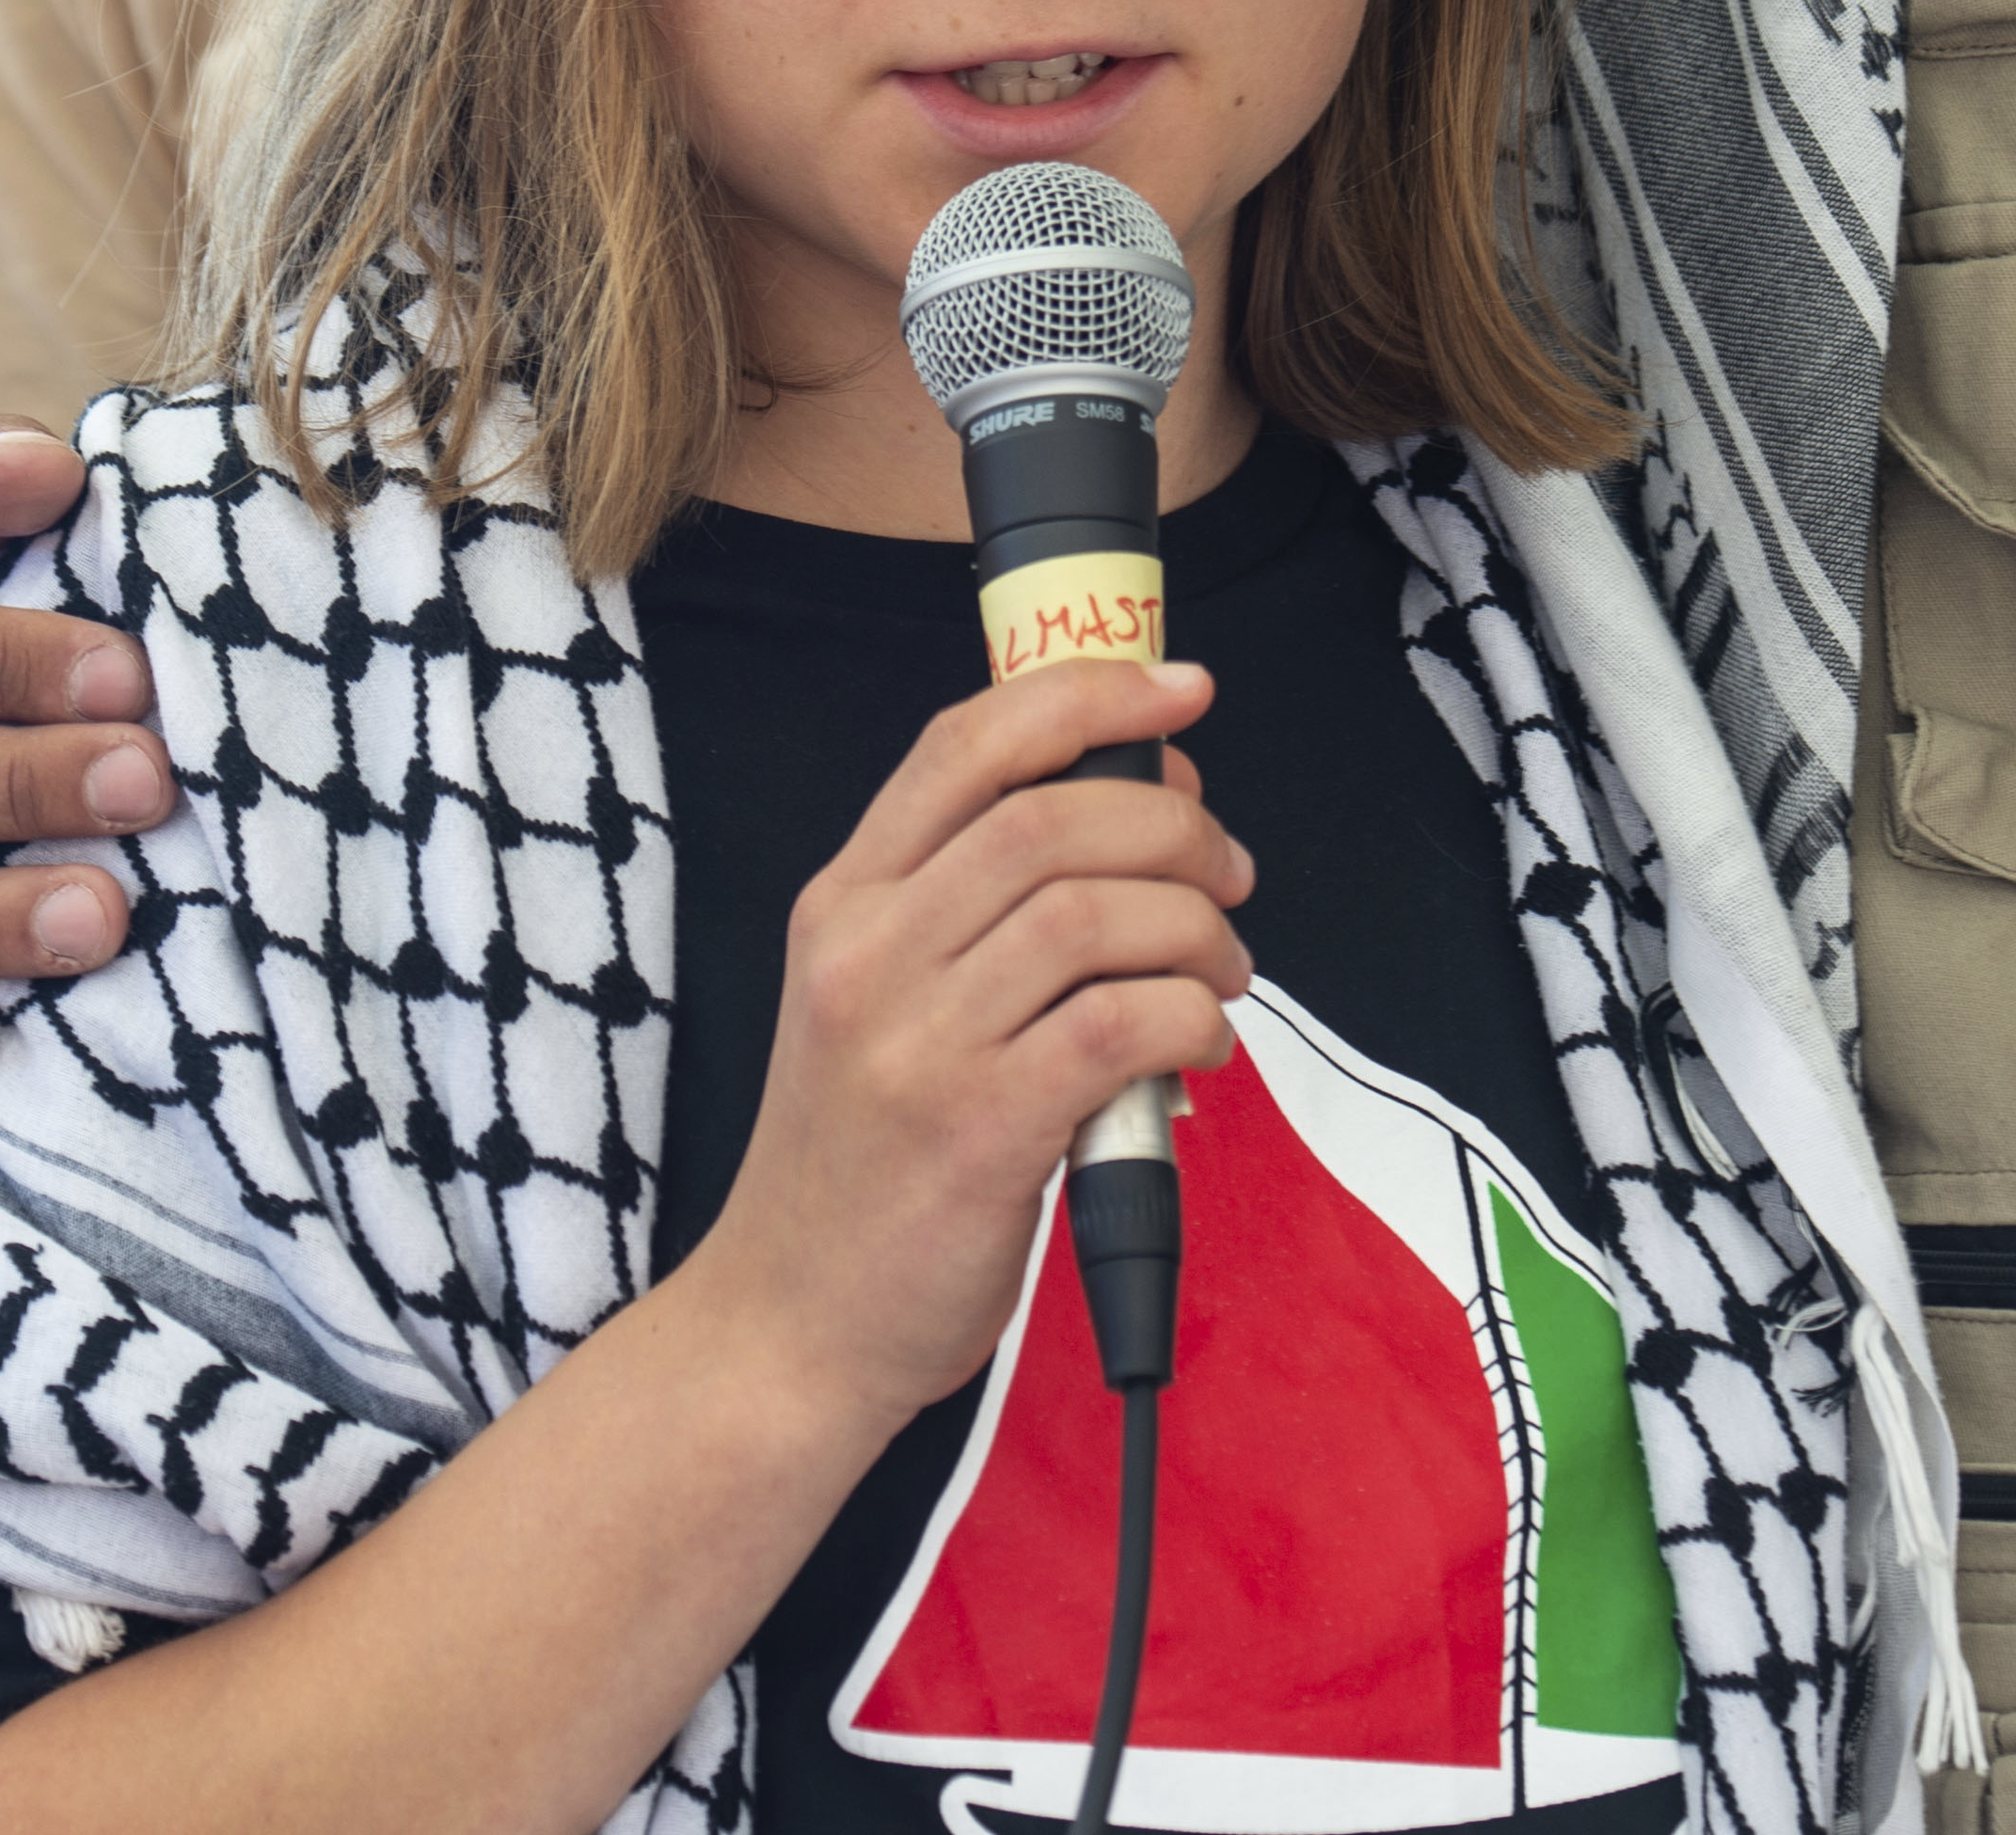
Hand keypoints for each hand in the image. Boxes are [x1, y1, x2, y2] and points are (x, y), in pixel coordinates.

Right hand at [678, 657, 1255, 1439]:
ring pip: (1098, 911)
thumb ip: (963, 910)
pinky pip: (1121, 1024)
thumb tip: (1131, 813)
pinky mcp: (979, 1130)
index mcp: (843, 903)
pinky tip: (1198, 1046)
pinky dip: (1189, 1019)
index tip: (1180, 690)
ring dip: (1197, 925)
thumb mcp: (870, 1002)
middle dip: (1176, 823)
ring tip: (1221, 970)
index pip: (967, 744)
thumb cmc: (858, 1167)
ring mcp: (918, 1041)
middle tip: (1228, 869)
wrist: (787, 1326)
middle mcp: (870, 952)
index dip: (1088, 692)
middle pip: (1052, 816)